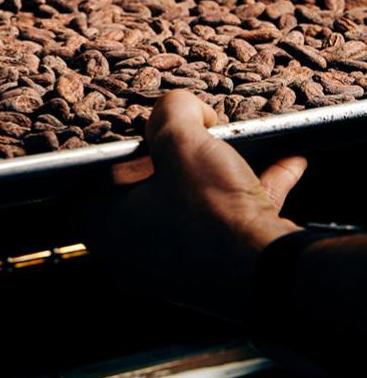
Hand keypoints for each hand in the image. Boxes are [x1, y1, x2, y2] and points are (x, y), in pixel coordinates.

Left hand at [84, 90, 305, 321]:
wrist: (274, 272)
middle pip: (147, 182)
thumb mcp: (182, 140)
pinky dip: (250, 188)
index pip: (95, 171)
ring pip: (192, 200)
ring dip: (218, 169)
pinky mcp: (216, 269)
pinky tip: (283, 163)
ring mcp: (175, 263)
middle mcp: (133, 249)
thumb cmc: (213, 213)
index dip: (120, 142)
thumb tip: (179, 106)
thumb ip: (172, 110)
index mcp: (106, 223)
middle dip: (176, 154)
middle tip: (195, 132)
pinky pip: (228, 220)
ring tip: (239, 141)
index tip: (143, 128)